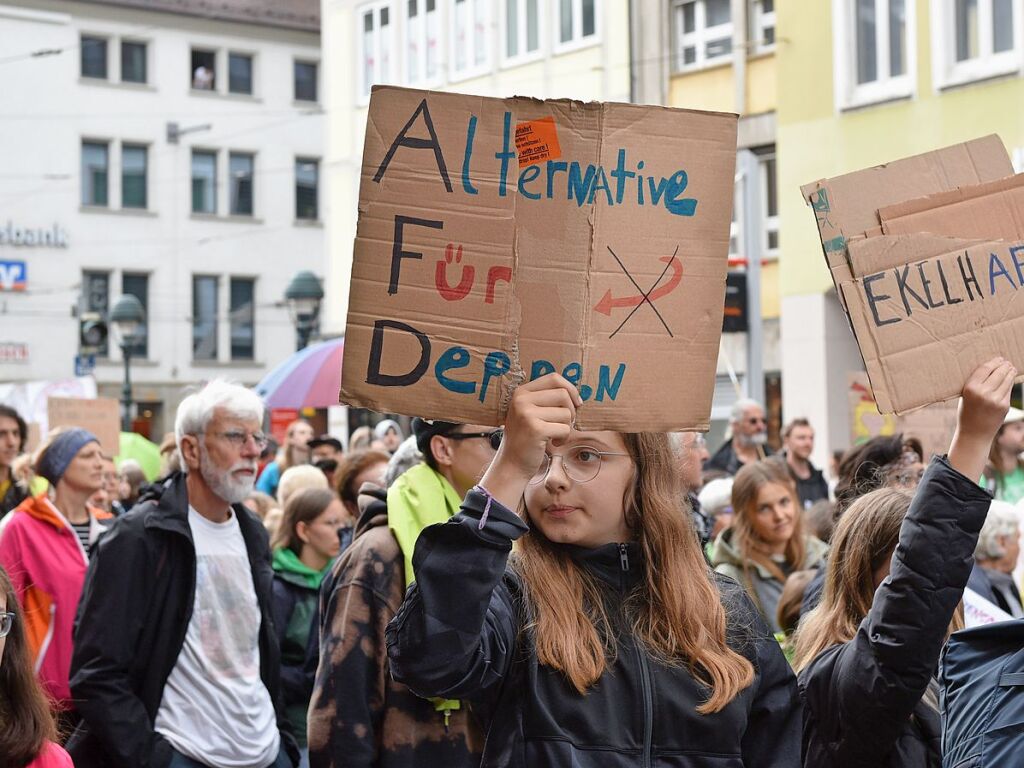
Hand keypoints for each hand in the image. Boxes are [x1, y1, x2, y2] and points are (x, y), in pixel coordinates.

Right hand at [479, 374, 581, 509]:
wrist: (511, 464)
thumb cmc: (526, 439)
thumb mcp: (530, 412)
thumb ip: (546, 400)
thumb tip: (576, 395)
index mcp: (521, 392)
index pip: (553, 378)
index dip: (570, 389)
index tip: (576, 403)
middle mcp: (522, 399)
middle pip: (563, 394)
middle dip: (571, 411)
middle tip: (564, 425)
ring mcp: (527, 413)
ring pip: (566, 413)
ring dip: (566, 427)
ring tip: (555, 436)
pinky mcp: (535, 429)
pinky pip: (565, 429)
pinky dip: (563, 439)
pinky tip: (552, 444)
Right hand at [948, 357, 1015, 480]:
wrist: (974, 433)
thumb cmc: (967, 412)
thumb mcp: (965, 396)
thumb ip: (976, 383)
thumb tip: (992, 368)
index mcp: (970, 388)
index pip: (985, 368)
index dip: (993, 362)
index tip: (998, 358)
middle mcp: (984, 393)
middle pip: (998, 372)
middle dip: (1004, 365)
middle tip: (1006, 361)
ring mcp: (996, 400)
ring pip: (1007, 380)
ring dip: (1010, 372)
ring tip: (1011, 368)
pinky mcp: (1004, 405)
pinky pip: (1009, 390)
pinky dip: (1010, 383)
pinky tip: (1010, 379)